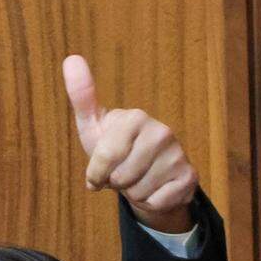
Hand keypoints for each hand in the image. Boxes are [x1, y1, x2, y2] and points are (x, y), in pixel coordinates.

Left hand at [63, 54, 196, 233]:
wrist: (147, 176)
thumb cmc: (115, 150)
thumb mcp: (93, 127)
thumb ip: (82, 97)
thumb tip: (71, 58)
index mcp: (134, 118)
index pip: (104, 158)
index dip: (96, 173)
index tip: (98, 171)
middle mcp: (161, 131)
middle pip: (120, 177)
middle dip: (115, 183)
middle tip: (121, 172)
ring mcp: (178, 153)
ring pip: (138, 191)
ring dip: (132, 192)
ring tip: (137, 178)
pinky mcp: (189, 177)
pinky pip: (156, 202)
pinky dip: (150, 202)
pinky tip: (154, 188)